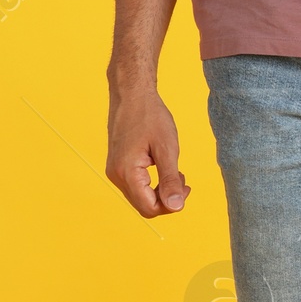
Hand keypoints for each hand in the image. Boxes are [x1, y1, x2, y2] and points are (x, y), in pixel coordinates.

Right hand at [106, 86, 190, 215]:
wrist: (132, 93)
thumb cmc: (150, 116)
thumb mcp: (167, 148)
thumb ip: (170, 180)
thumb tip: (176, 207)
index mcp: (127, 173)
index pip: (150, 208)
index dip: (171, 205)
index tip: (186, 187)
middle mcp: (116, 176)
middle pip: (144, 206)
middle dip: (166, 198)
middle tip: (183, 179)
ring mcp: (114, 171)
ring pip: (140, 197)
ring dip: (160, 191)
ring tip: (175, 172)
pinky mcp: (117, 166)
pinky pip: (135, 185)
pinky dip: (152, 183)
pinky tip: (163, 167)